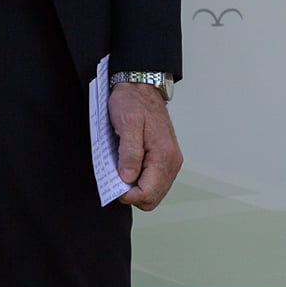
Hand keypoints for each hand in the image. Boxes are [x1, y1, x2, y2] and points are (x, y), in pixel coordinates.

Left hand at [109, 82, 181, 210]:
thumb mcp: (127, 123)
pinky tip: (130, 166)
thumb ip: (129, 153)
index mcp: (163, 154)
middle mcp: (172, 161)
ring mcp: (170, 161)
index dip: (127, 195)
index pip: (147, 194)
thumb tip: (127, 178)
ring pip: (153, 193)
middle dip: (132, 194)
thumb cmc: (133, 102)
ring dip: (135, 188)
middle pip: (152, 198)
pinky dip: (140, 180)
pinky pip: (154, 182)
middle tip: (117, 177)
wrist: (142, 87)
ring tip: (122, 169)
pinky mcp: (165, 159)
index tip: (114, 184)